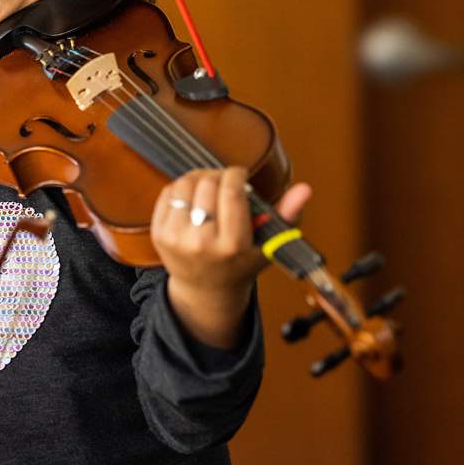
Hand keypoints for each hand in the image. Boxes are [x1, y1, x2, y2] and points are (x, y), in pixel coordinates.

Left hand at [151, 167, 312, 346]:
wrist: (206, 290)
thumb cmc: (241, 263)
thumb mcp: (269, 245)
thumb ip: (287, 214)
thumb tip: (304, 189)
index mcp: (232, 245)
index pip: (231, 191)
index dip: (236, 174)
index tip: (240, 175)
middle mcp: (202, 242)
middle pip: (208, 184)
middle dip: (219, 176)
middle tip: (225, 182)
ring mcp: (176, 239)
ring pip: (185, 184)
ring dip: (199, 178)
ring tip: (209, 187)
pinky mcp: (159, 234)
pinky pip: (168, 193)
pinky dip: (181, 189)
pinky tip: (193, 198)